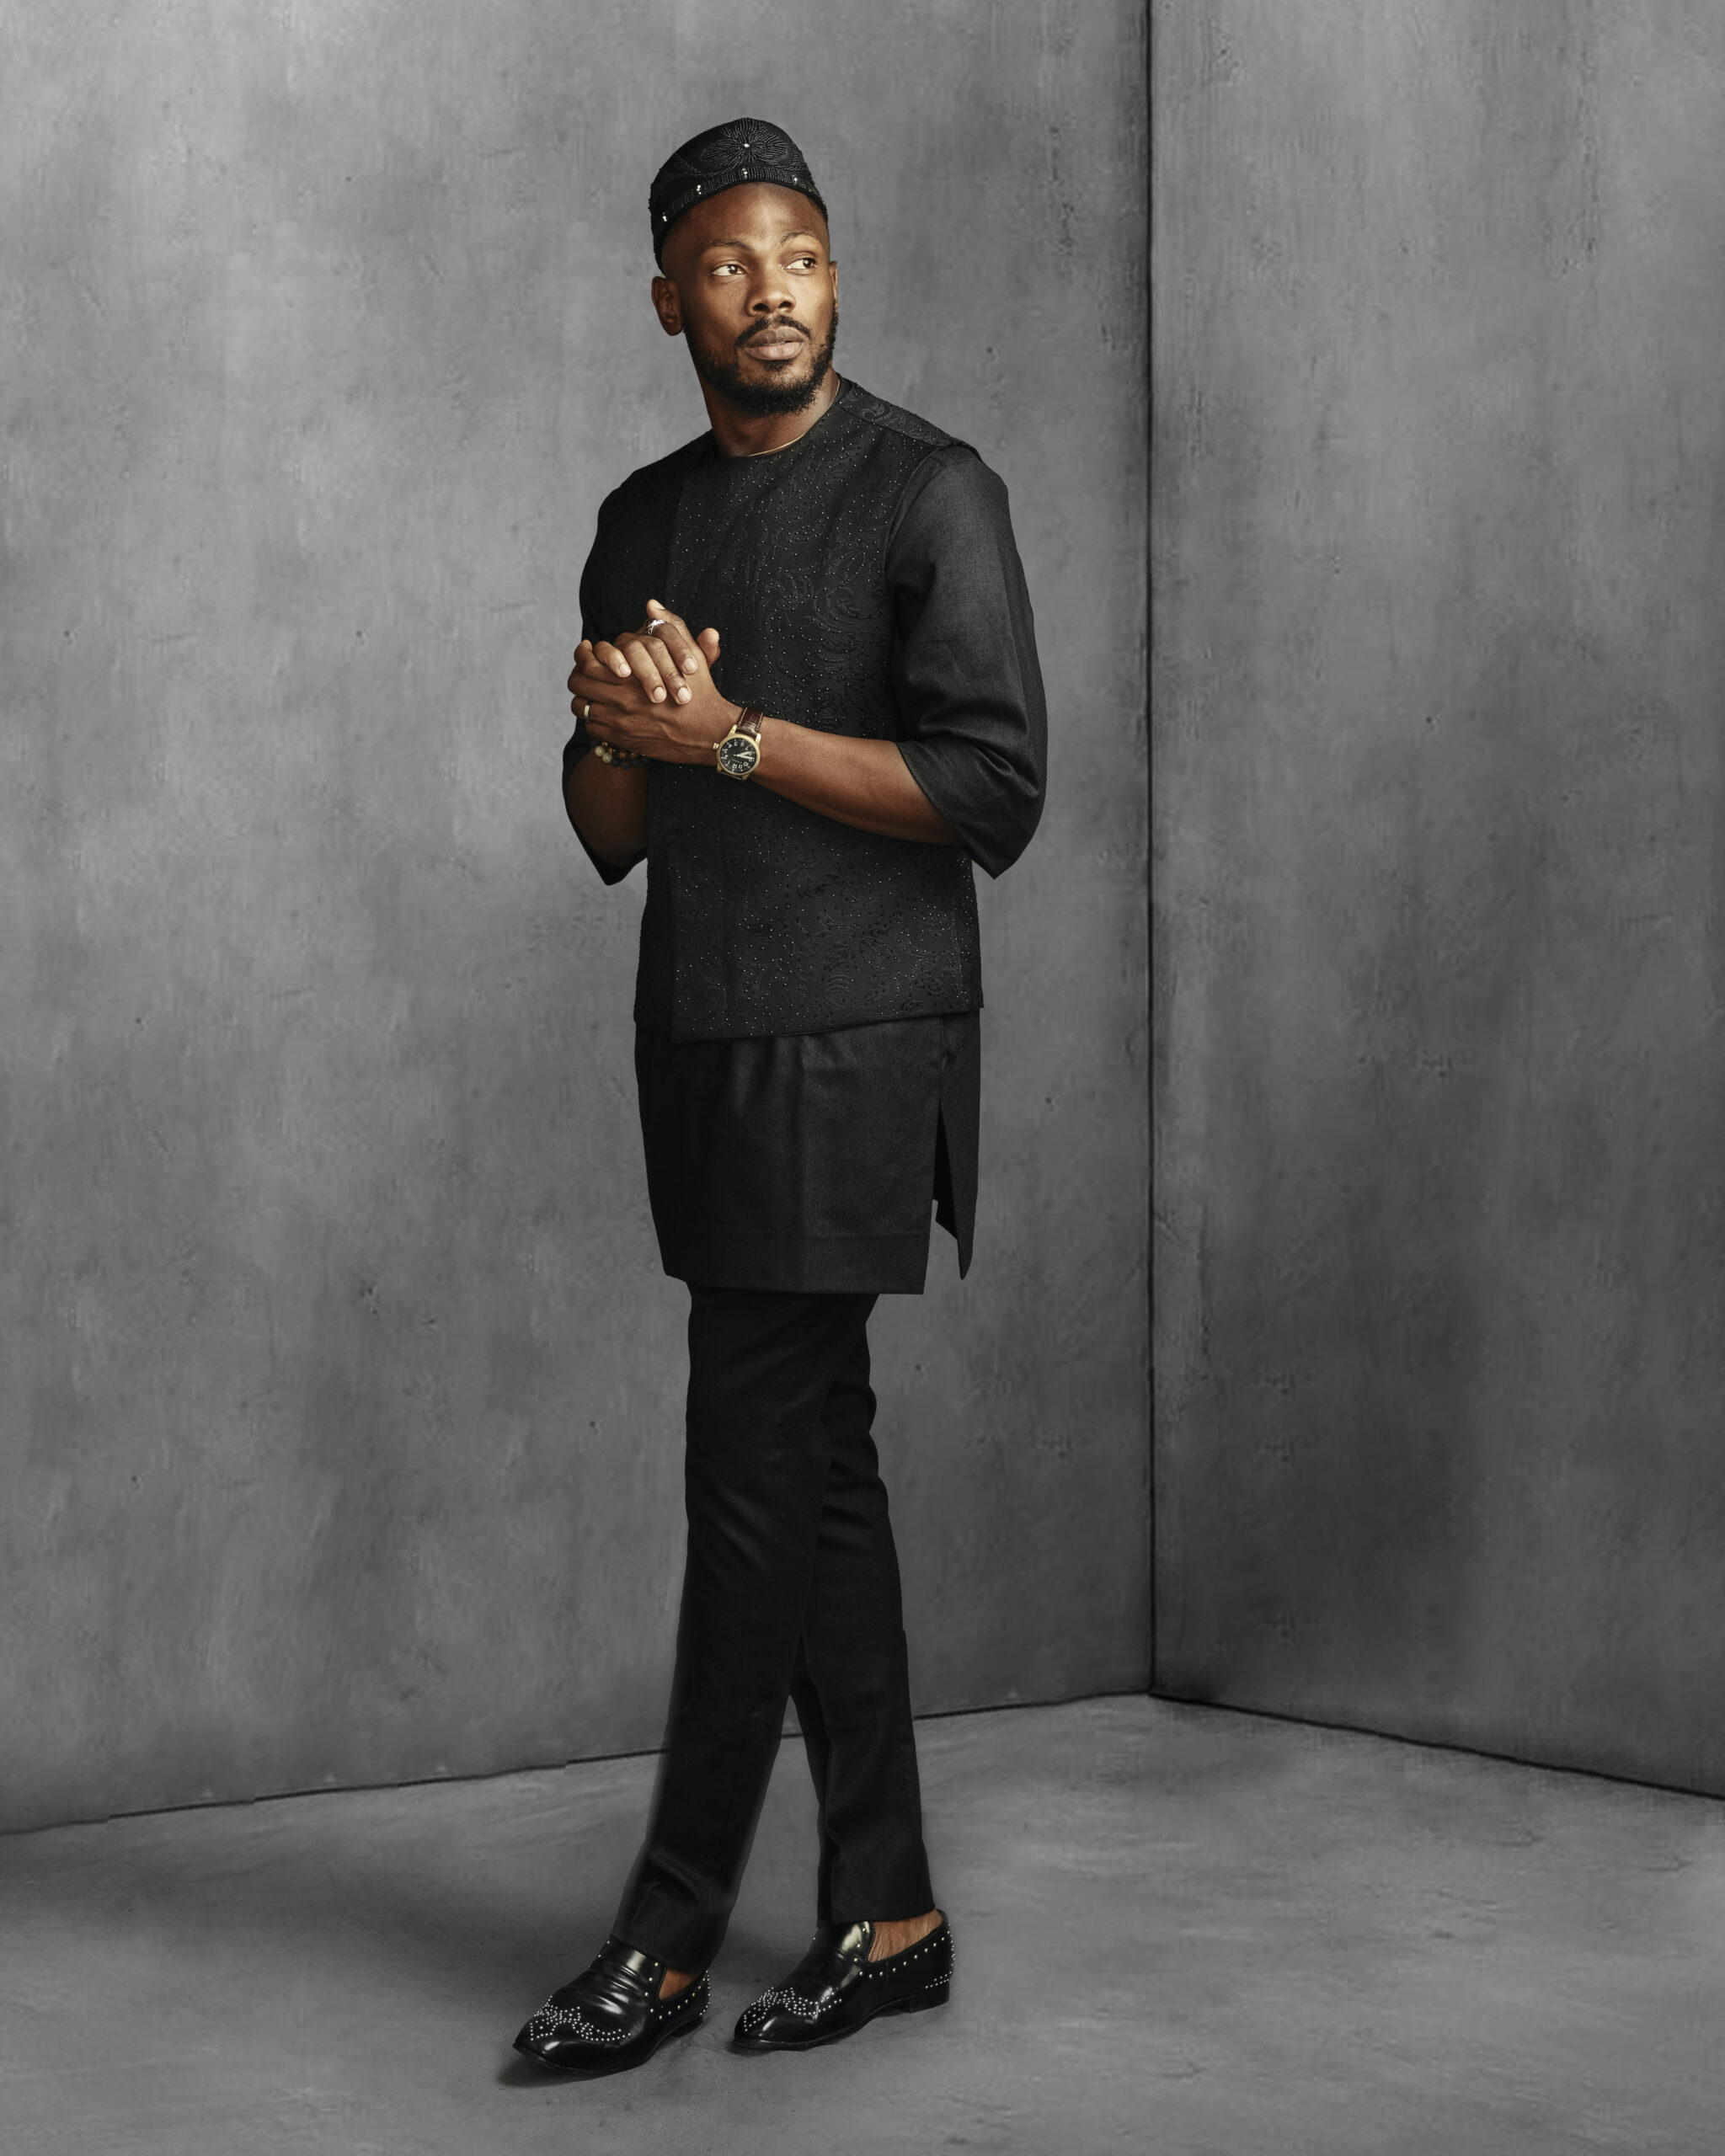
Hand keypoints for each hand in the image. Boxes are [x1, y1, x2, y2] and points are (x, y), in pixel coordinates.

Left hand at [567, 603, 733, 764]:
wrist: (709, 734)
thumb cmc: (701, 693)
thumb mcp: (691, 654)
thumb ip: (672, 626)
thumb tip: (652, 604)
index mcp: (631, 675)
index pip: (587, 662)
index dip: (582, 655)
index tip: (586, 650)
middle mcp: (620, 699)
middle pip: (578, 684)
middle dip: (578, 675)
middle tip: (585, 672)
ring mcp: (618, 722)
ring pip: (580, 707)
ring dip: (584, 698)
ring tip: (592, 693)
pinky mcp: (621, 739)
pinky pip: (592, 727)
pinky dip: (593, 719)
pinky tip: (605, 712)